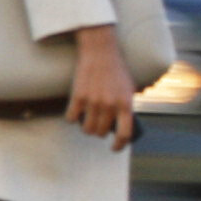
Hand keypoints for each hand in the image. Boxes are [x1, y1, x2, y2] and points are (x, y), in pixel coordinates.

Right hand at [66, 24, 135, 149]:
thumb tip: (120, 126)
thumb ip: (126, 106)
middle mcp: (110, 105)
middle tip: (98, 128)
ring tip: (87, 123)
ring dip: (87, 129)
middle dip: (99, 133)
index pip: (125, 134)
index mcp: (126, 104)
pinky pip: (71, 118)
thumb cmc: (117, 70)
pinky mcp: (78, 96)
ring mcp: (93, 102)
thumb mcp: (129, 88)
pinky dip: (72, 119)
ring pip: (87, 129)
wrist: (101, 52)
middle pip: (101, 133)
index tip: (114, 148)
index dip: (119, 145)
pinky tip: (74, 115)